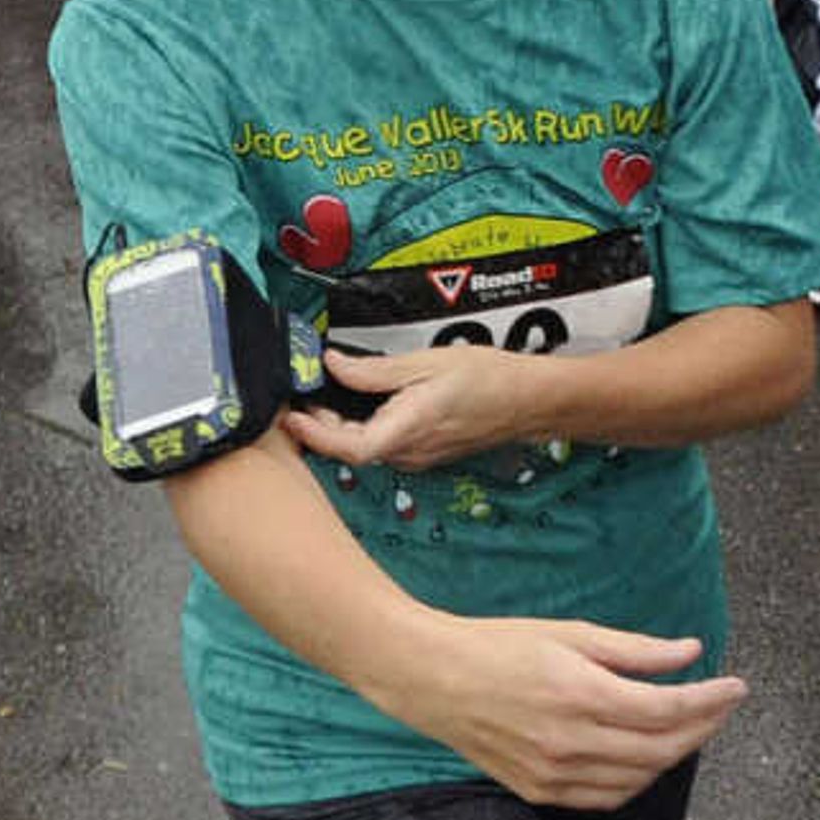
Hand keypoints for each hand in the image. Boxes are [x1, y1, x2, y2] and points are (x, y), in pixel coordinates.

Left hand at [287, 345, 528, 472]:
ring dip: (343, 425)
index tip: (292, 416)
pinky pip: (383, 444)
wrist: (527, 400)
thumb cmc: (487, 379)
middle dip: (323, 424)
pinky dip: (364, 427)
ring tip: (334, 394)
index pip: (348, 447)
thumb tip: (333, 365)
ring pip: (366, 446)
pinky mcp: (424, 454)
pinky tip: (365, 404)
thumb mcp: (425, 362)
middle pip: (351, 448)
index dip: (314, 435)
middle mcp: (409, 452)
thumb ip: (374, 369)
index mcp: (407, 429)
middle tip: (310, 394)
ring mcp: (417, 457)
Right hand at [385, 613, 749, 809]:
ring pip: (640, 779)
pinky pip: (607, 797)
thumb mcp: (571, 633)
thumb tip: (691, 653)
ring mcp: (554, 774)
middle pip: (662, 748)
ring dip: (674, 755)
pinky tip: (648, 756)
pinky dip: (638, 780)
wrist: (432, 679)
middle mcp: (570, 742)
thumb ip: (636, 650)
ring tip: (691, 727)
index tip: (737, 686)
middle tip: (721, 705)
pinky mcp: (540, 792)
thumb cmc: (499, 645)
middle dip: (703, 727)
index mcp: (581, 694)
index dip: (711, 700)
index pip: (668, 709)